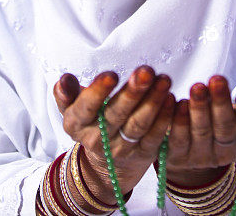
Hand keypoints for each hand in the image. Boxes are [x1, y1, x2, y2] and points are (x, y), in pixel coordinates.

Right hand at [53, 66, 174, 205]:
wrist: (107, 163)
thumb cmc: (91, 121)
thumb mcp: (73, 109)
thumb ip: (67, 93)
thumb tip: (63, 80)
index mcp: (77, 124)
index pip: (86, 108)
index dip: (98, 92)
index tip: (111, 74)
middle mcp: (98, 139)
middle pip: (116, 115)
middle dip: (132, 92)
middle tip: (146, 71)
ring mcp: (122, 149)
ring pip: (138, 125)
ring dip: (153, 101)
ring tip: (164, 80)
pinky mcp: (144, 154)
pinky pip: (155, 136)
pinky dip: (165, 118)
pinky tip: (171, 99)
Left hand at [166, 75, 235, 186]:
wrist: (190, 150)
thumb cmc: (221, 124)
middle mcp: (223, 154)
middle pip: (224, 129)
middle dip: (221, 103)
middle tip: (217, 80)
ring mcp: (199, 156)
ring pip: (200, 131)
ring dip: (199, 108)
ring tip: (198, 87)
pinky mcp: (177, 156)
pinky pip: (177, 138)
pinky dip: (177, 120)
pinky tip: (176, 101)